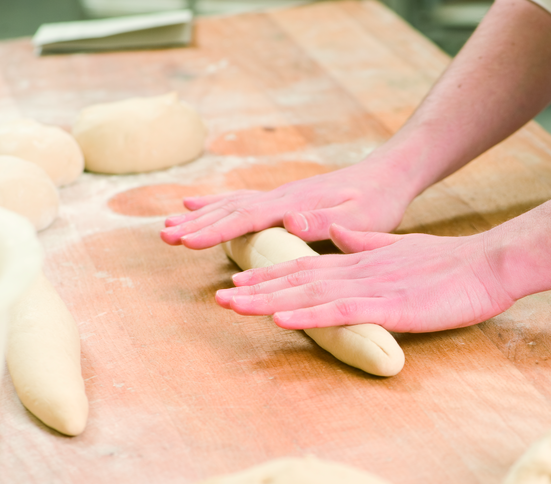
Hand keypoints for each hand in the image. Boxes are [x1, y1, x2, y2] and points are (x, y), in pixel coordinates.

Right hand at [160, 162, 413, 248]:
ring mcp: (280, 195)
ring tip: (168, 225)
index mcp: (295, 203)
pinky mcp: (284, 198)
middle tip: (164, 236)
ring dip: (200, 215)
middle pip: (230, 209)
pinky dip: (216, 204)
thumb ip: (326, 220)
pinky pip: (241, 201)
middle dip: (196, 223)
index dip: (215, 230)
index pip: (247, 217)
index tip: (186, 241)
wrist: (386, 175)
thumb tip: (290, 218)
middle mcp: (281, 196)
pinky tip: (198, 205)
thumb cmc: (378, 201)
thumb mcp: (362, 216)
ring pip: (231, 204)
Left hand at [215, 225, 515, 332]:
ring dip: (269, 300)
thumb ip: (364, 241)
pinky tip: (281, 318)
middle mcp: (356, 270)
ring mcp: (371, 287)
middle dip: (257, 290)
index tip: (240, 282)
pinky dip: (308, 315)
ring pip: (310, 294)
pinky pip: (341, 311)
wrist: (486, 263)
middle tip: (219, 299)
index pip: (306, 267)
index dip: (271, 275)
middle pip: (298, 280)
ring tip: (233, 306)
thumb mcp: (397, 248)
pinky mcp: (389, 305)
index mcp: (359, 260)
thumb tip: (337, 233)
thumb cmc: (447, 262)